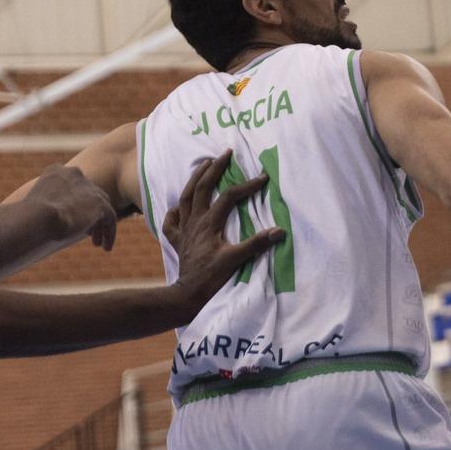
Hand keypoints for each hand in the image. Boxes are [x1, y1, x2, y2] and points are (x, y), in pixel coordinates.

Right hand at [25, 164, 120, 251]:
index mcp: (54, 172)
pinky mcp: (99, 202)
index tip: (71, 218)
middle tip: (88, 232)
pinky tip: (105, 247)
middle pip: (89, 194)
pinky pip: (110, 218)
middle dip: (89, 213)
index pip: (71, 185)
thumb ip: (45, 211)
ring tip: (96, 243)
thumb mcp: (33, 210)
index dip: (74, 202)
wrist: (35, 219)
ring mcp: (88, 187)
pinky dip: (109, 233)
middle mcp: (74, 174)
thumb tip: (47, 224)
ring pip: (101, 206)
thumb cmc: (26, 221)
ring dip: (99, 225)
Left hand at [162, 151, 286, 316]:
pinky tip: (178, 206)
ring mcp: (184, 231)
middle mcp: (195, 222)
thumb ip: (256, 244)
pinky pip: (171, 222)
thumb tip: (279, 230)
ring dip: (194, 179)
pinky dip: (174, 211)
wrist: (187, 296)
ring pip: (185, 198)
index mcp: (210, 224)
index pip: (229, 197)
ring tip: (203, 165)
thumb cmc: (212, 278)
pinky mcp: (178, 241)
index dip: (247, 186)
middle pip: (202, 188)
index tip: (263, 178)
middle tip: (225, 154)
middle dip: (213, 169)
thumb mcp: (236, 260)